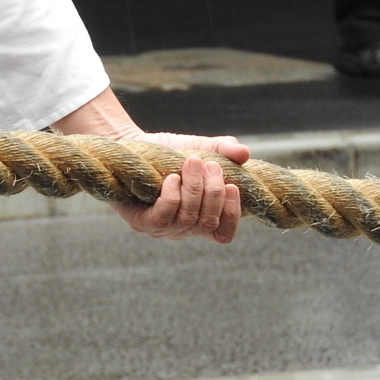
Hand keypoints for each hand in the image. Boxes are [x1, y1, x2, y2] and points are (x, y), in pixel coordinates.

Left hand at [112, 131, 246, 242]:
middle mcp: (183, 228)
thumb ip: (224, 149)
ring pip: (187, 218)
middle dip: (213, 193)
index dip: (232, 215)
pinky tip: (171, 178)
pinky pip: (163, 217)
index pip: (223, 234)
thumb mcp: (201, 147)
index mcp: (201, 216)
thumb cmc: (170, 151)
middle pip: (207, 223)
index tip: (232, 186)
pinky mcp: (140, 222)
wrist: (134, 144)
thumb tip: (244, 154)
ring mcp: (162, 228)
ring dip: (194, 189)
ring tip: (192, 162)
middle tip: (211, 165)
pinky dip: (172, 196)